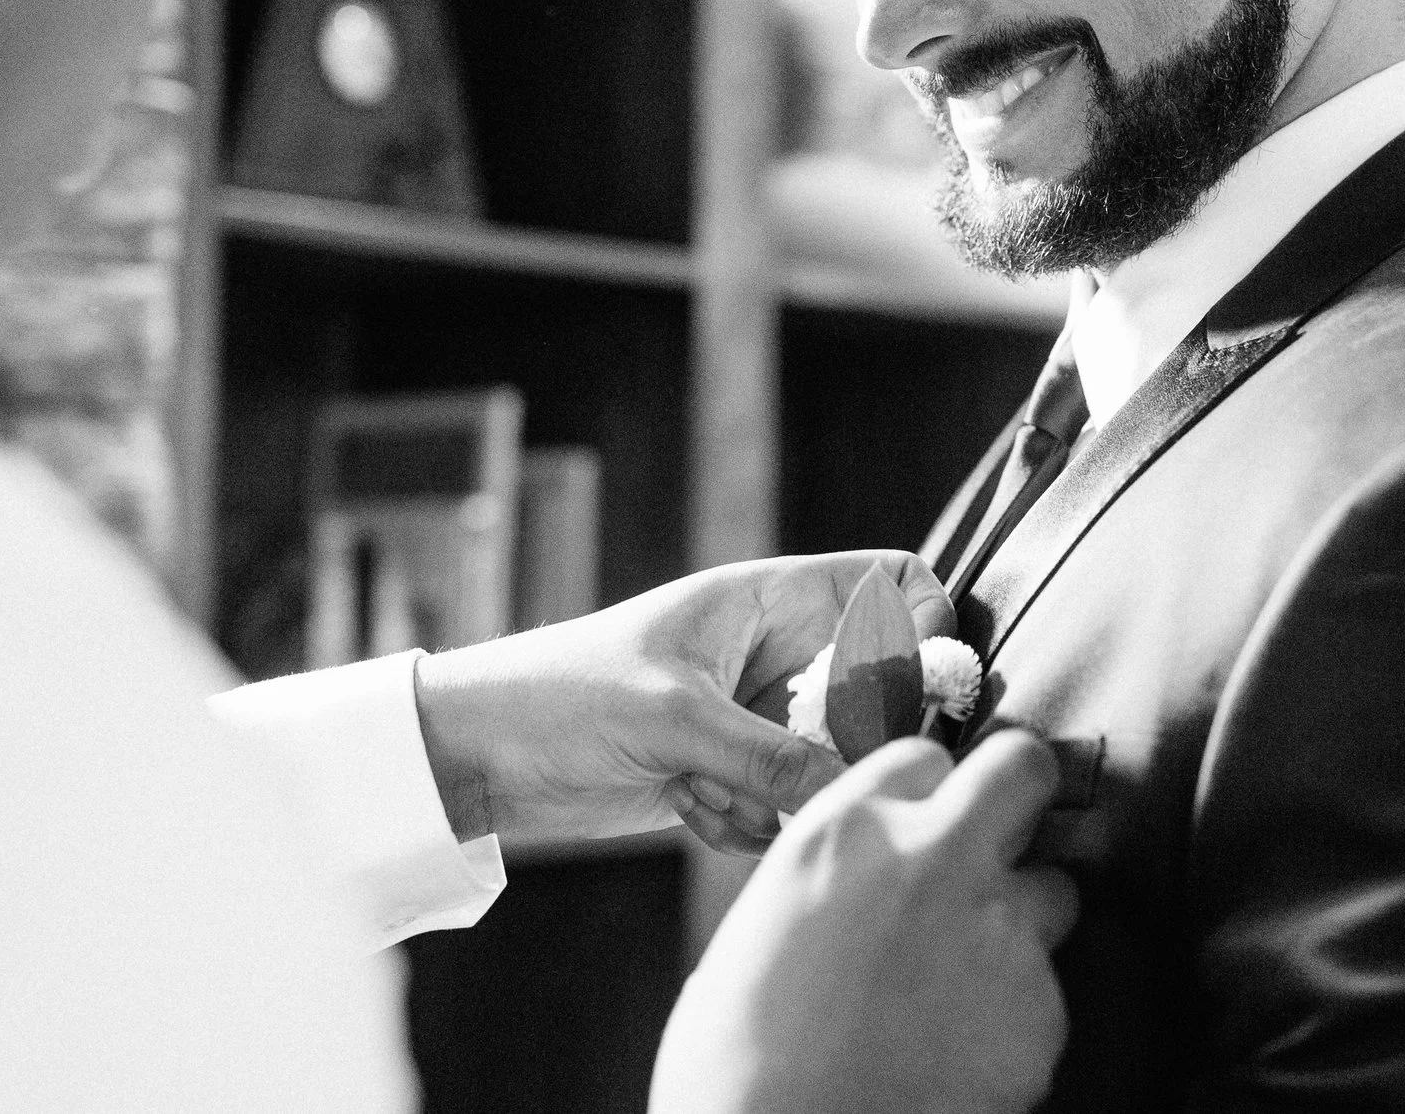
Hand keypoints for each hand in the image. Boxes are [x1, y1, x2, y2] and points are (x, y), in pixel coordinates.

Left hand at [412, 550, 950, 853]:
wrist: (481, 755)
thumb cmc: (564, 696)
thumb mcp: (676, 719)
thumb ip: (774, 755)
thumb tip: (861, 788)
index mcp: (766, 598)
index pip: (889, 584)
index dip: (923, 630)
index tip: (922, 696)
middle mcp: (770, 653)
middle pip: (871, 692)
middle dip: (843, 745)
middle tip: (808, 772)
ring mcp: (750, 716)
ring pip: (825, 766)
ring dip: (776, 794)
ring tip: (707, 786)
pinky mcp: (725, 772)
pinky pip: (779, 807)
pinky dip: (742, 820)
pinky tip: (685, 808)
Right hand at [649, 733, 1078, 1113]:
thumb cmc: (738, 1059)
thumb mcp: (762, 925)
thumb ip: (837, 874)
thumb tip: (871, 874)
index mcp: (846, 832)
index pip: (923, 754)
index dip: (926, 791)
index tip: (922, 822)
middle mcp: (934, 860)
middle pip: (1021, 769)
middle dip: (1017, 793)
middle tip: (1002, 834)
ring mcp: (998, 933)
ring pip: (1053, 889)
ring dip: (1021, 920)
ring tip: (962, 983)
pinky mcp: (1041, 1012)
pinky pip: (1047, 990)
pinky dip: (1015, 1015)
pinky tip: (957, 1051)